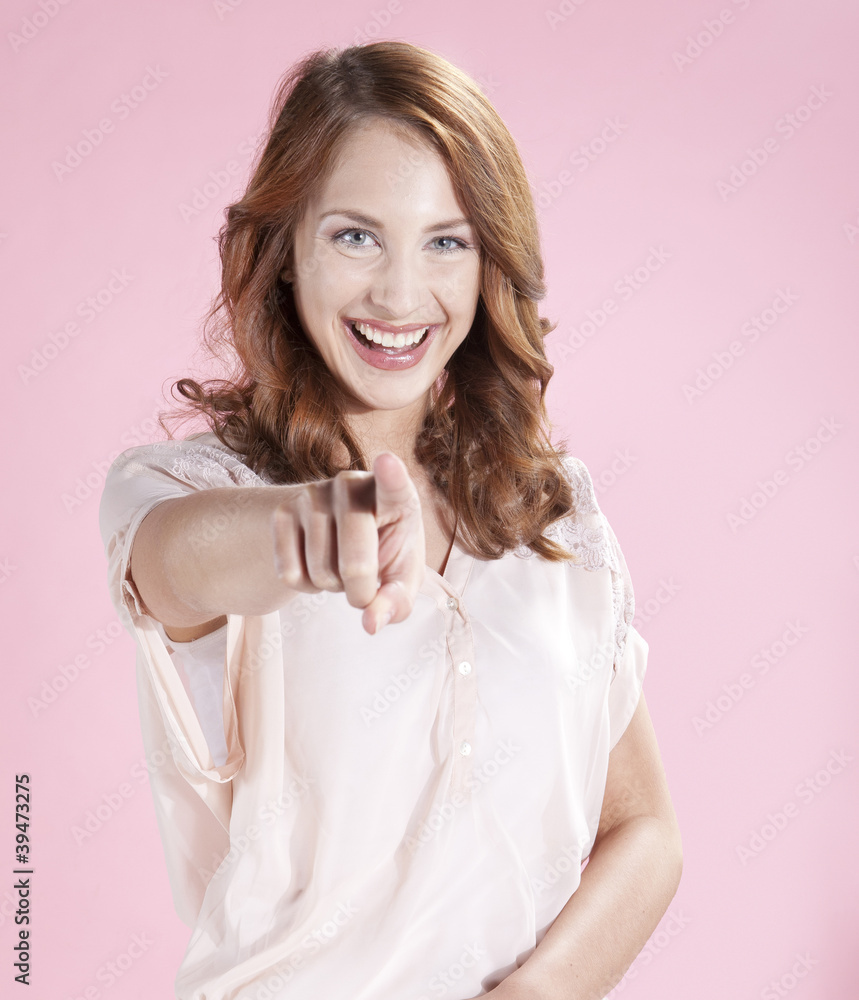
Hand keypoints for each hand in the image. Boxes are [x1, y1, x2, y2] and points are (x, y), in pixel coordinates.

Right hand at [270, 452, 425, 634]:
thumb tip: (370, 623)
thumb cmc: (384, 555)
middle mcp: (352, 485)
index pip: (394, 485)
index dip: (391, 477)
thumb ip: (396, 602)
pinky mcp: (282, 511)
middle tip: (363, 589)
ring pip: (321, 574)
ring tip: (340, 565)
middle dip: (361, 593)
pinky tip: (315, 563)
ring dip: (332, 587)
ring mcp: (312, 494)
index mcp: (394, 496)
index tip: (387, 462)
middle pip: (356, 564)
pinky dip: (305, 586)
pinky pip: (290, 574)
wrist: (337, 535)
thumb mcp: (400, 579)